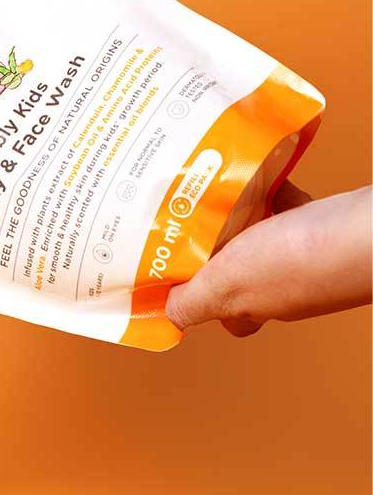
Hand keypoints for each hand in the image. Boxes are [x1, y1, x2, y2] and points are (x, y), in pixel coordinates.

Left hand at [165, 184, 371, 337]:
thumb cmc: (304, 259)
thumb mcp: (227, 286)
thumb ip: (194, 303)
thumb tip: (168, 319)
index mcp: (254, 304)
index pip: (222, 310)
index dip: (197, 291)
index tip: (175, 259)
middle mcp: (282, 285)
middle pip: (239, 266)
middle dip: (218, 240)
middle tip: (196, 214)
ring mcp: (307, 257)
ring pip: (263, 235)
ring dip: (243, 212)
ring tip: (222, 189)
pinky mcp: (327, 228)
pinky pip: (291, 208)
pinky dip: (277, 191)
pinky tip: (264, 175)